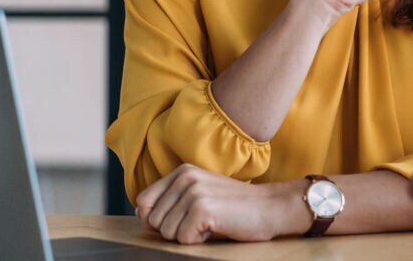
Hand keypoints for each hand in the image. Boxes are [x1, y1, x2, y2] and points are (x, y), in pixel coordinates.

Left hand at [135, 164, 297, 243]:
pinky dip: (200, 240)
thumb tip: (141, 214)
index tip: (185, 217)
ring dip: (189, 235)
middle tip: (204, 220)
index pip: (143, 203)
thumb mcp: (199, 195)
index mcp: (182, 171)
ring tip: (212, 222)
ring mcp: (193, 192)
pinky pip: (183, 239)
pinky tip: (217, 226)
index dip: (158, 219)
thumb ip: (170, 200)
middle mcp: (185, 177)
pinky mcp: (202, 208)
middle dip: (176, 229)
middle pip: (153, 222)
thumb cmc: (236, 207)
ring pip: (166, 233)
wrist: (271, 208)